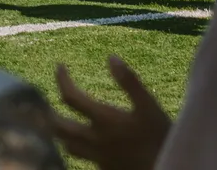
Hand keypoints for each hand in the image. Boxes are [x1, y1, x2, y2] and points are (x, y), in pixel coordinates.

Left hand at [54, 57, 170, 169]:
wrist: (170, 169)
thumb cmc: (161, 138)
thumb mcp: (150, 106)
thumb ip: (130, 82)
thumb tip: (110, 57)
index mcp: (103, 120)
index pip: (69, 97)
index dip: (61, 79)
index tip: (60, 66)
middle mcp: (95, 140)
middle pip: (57, 126)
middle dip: (47, 110)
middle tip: (46, 96)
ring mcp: (98, 157)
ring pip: (66, 145)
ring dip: (57, 131)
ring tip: (57, 117)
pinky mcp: (104, 168)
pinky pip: (81, 157)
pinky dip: (74, 146)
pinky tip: (81, 140)